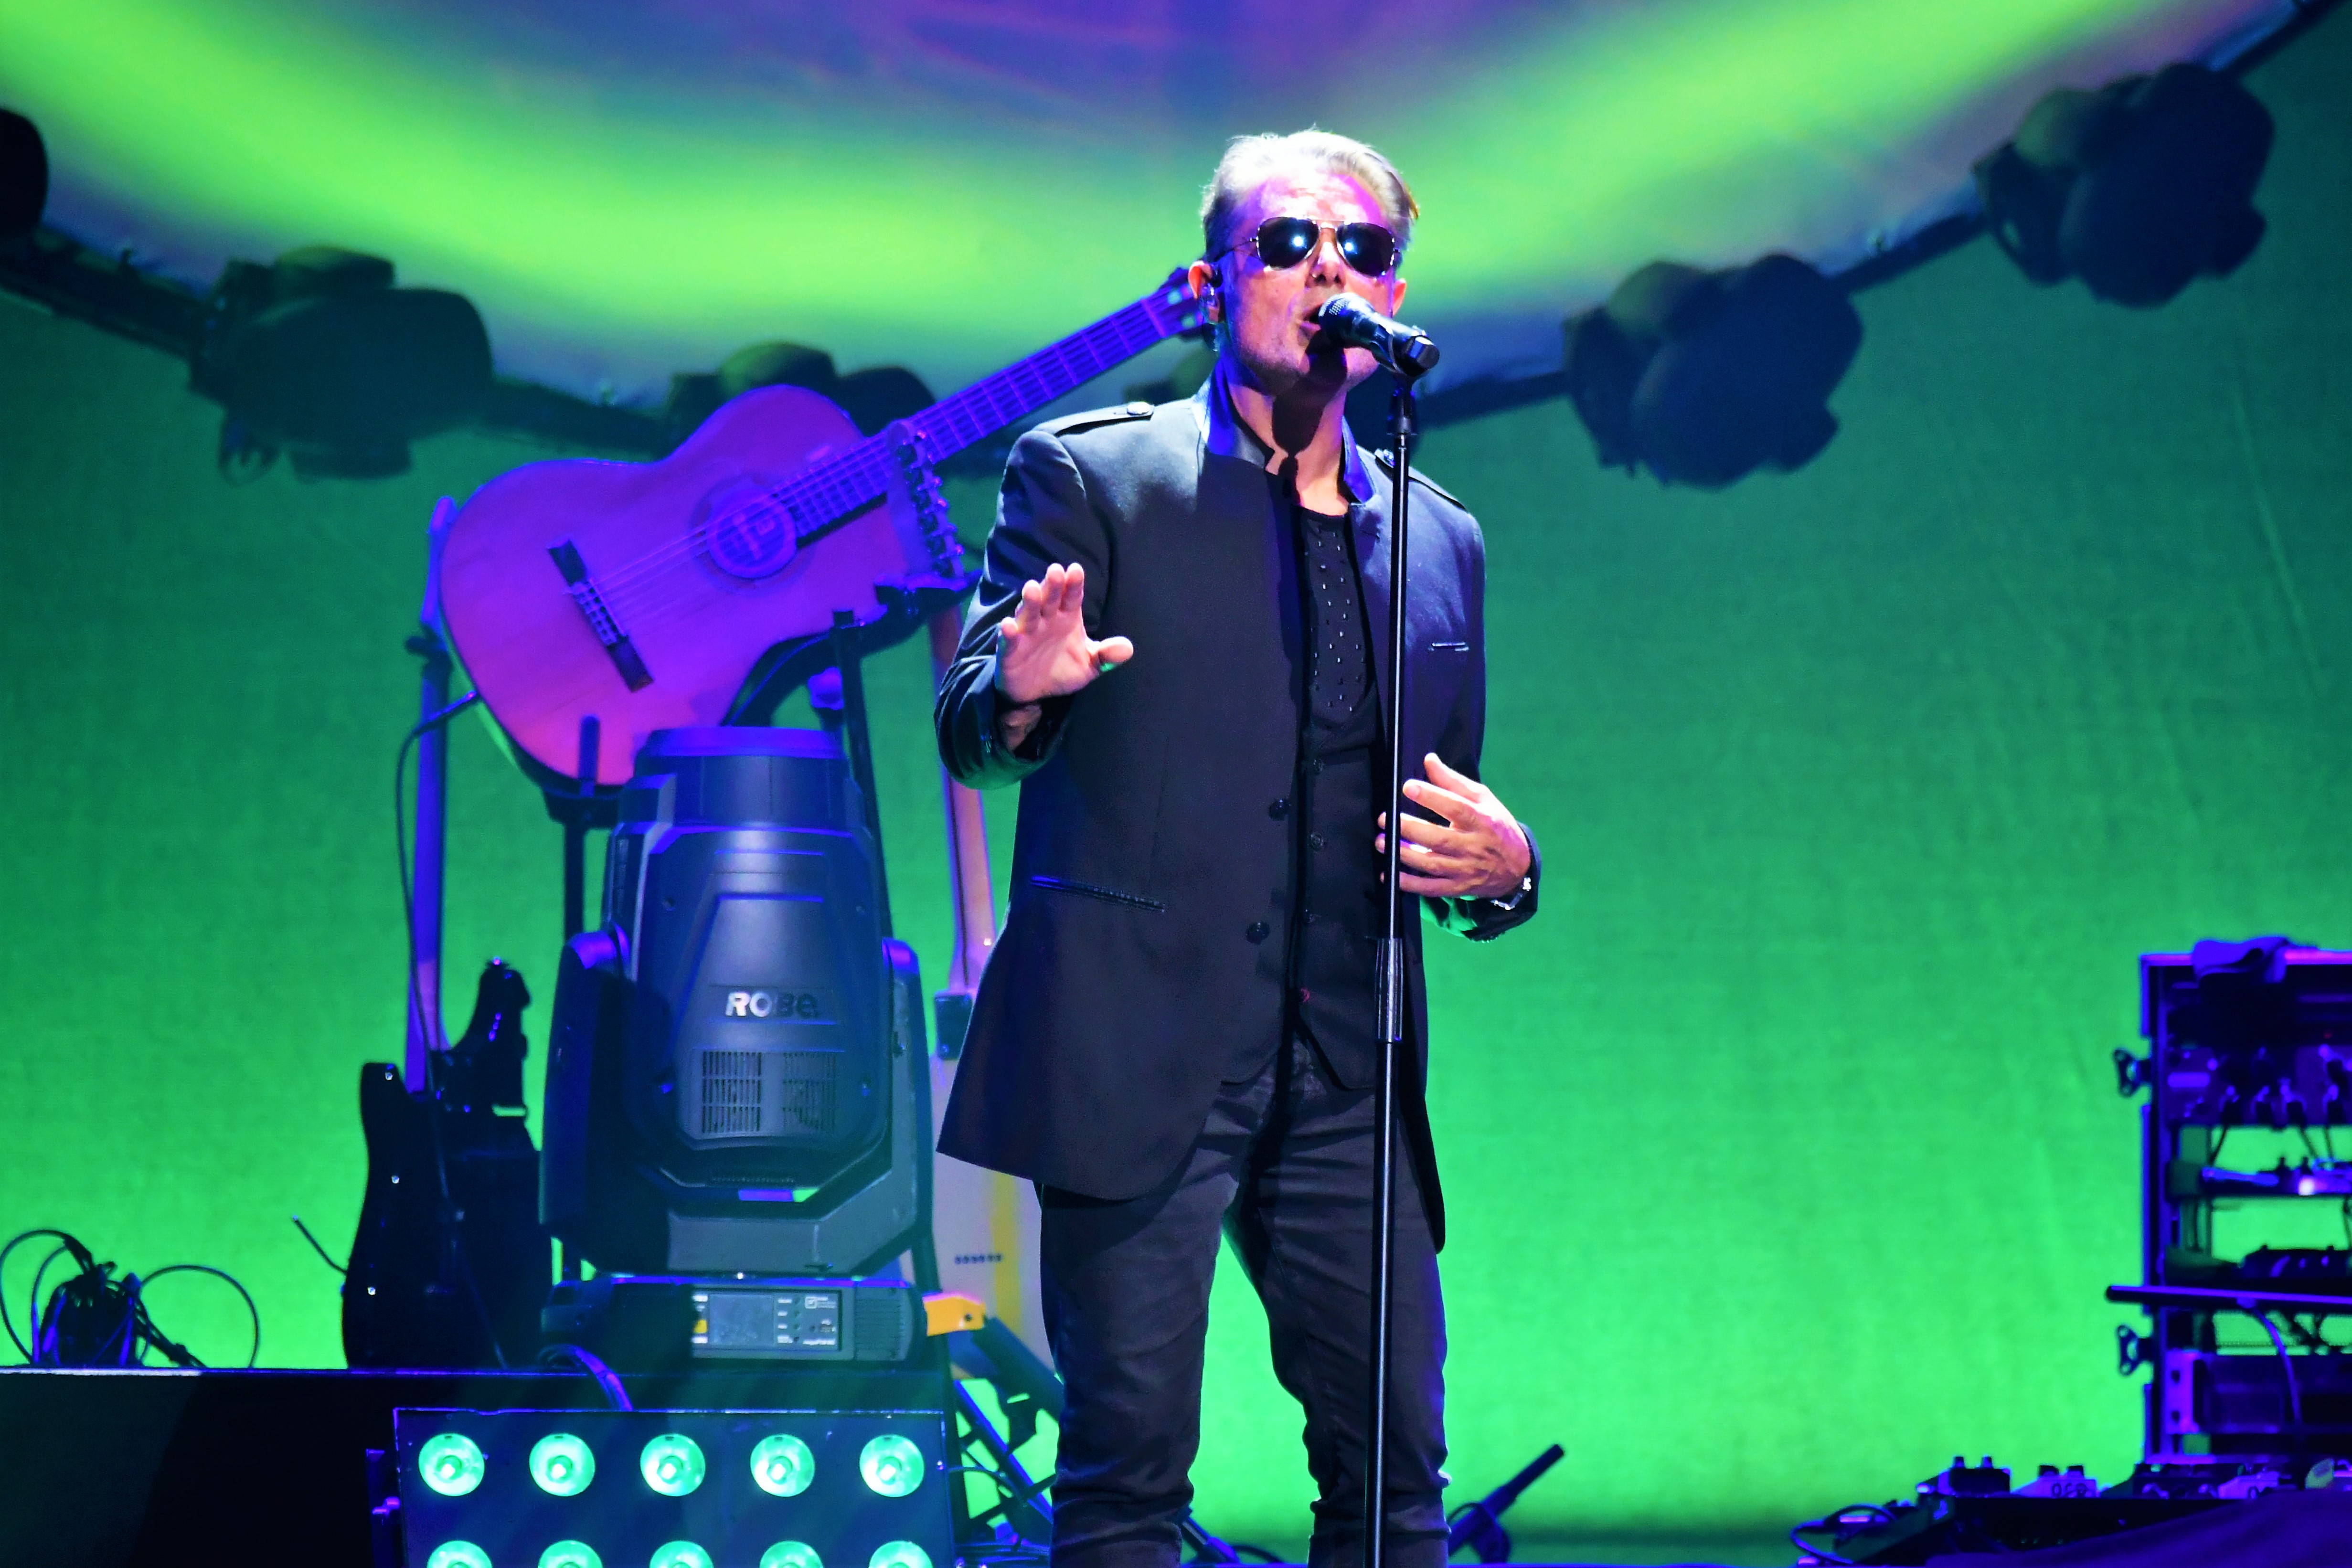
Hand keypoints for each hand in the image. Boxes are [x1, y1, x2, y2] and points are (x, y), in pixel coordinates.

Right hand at [993, 563, 1132, 746]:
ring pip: (1028, 613)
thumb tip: (1128, 648)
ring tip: (1032, 589)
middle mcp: (1046, 620)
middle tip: (1055, 570)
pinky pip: (1009, 640)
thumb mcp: (1089, 665)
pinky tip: (1009, 625)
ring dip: (1030, 602)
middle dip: (1052, 585)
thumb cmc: (1062, 670)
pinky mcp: (1010, 650)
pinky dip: (1008, 633)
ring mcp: (1026, 633)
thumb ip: (1106, 655)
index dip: (1073, 584)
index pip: (1072, 597)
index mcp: (1066, 618)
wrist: (1035, 693)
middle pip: (1049, 599)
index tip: (1076, 570)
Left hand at [1375, 753, 1531, 899]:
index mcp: (1482, 820)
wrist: (1517, 867)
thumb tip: (1428, 759)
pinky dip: (1409, 884)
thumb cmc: (1496, 826)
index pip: (1456, 808)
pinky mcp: (1457, 887)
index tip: (1407, 787)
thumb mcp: (1483, 799)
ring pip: (1432, 864)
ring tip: (1381, 842)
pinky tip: (1389, 875)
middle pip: (1439, 838)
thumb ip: (1453, 781)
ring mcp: (1465, 869)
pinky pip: (1431, 888)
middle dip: (1409, 828)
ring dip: (1403, 854)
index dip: (1432, 797)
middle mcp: (1474, 846)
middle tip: (1384, 818)